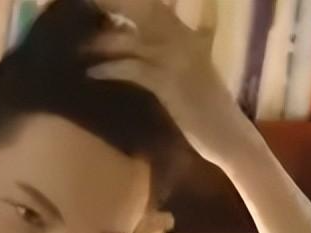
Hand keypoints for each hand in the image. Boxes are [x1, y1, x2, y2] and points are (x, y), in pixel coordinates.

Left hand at [85, 0, 254, 164]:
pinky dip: (110, 68)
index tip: (100, 3)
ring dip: (103, 41)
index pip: (154, 7)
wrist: (231, 140)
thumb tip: (138, 48)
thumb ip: (165, 58)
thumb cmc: (206, 113)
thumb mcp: (188, 76)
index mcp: (187, 36)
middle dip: (111, 6)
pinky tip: (92, 73)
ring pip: (133, 38)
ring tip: (79, 47)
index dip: (127, 2)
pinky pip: (133, 68)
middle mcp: (184, 40)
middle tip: (83, 6)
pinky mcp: (170, 83)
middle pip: (142, 11)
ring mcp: (178, 60)